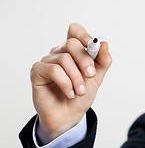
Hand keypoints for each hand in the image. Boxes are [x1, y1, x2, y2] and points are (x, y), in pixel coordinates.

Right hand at [30, 23, 111, 143]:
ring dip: (76, 78)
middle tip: (91, 75)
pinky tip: (69, 93)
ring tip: (80, 91)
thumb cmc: (81, 95)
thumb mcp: (97, 78)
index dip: (82, 35)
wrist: (70, 116)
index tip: (92, 46)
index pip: (75, 30)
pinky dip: (65, 83)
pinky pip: (53, 70)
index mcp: (74, 51)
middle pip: (71, 44)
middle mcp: (59, 53)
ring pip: (64, 59)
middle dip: (85, 61)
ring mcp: (47, 61)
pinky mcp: (37, 71)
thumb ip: (102, 61)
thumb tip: (104, 44)